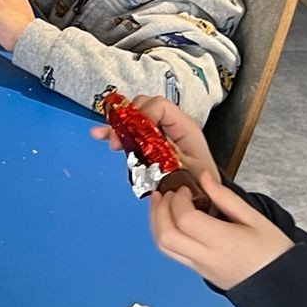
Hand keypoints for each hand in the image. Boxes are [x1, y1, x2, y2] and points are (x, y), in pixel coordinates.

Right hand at [89, 94, 219, 184]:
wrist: (206, 200)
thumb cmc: (202, 186)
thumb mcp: (187, 172)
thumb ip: (166, 157)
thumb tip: (143, 145)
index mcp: (184, 128)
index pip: (161, 106)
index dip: (144, 115)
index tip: (135, 134)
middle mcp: (171, 127)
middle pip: (144, 107)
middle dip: (127, 119)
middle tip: (118, 138)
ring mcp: (159, 134)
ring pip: (134, 118)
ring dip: (117, 125)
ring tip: (103, 135)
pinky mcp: (150, 144)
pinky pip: (131, 132)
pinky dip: (116, 133)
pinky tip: (100, 134)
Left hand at [149, 174, 292, 290]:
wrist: (284, 289)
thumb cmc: (275, 255)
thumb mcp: (256, 219)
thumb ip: (226, 197)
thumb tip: (204, 178)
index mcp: (224, 243)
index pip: (185, 220)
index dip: (178, 200)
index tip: (185, 189)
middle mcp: (208, 258)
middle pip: (166, 236)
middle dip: (158, 210)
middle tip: (164, 193)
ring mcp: (201, 268)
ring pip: (164, 248)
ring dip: (156, 223)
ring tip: (161, 204)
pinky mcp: (200, 273)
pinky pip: (173, 254)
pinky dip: (165, 234)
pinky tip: (172, 221)